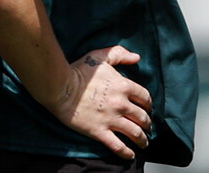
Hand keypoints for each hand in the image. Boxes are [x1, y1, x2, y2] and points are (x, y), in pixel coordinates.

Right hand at [50, 45, 152, 159]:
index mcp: (124, 86)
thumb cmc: (79, 70)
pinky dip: (127, 153)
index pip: (145, 98)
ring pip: (135, 134)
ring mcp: (111, 120)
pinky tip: (130, 155)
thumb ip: (119, 54)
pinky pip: (118, 146)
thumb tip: (136, 57)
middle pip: (143, 118)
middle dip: (147, 124)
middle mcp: (121, 104)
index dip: (148, 104)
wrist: (60, 87)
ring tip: (143, 143)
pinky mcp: (100, 132)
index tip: (147, 108)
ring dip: (142, 140)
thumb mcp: (100, 56)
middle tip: (146, 127)